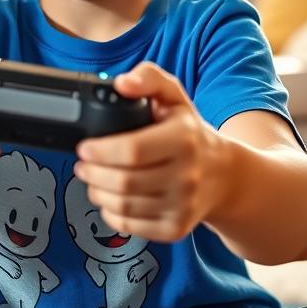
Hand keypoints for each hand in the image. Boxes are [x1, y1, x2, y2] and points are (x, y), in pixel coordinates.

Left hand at [73, 62, 227, 241]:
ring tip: (94, 180)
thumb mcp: (174, 97)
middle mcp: (186, 175)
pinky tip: (110, 199)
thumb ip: (148, 78)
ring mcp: (182, 205)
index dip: (101, 151)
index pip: (133, 150)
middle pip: (124, 181)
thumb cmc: (190, 133)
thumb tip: (122, 83)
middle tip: (83, 165)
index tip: (84, 148)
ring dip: (98, 193)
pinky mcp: (175, 228)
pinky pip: (131, 227)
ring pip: (124, 206)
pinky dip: (111, 214)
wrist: (223, 174)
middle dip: (93, 173)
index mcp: (184, 139)